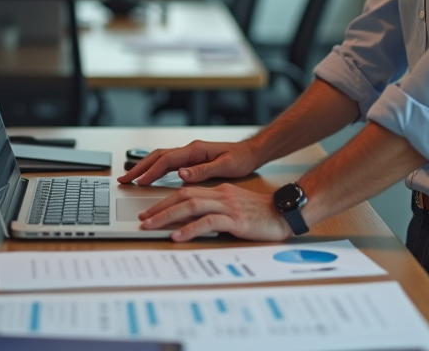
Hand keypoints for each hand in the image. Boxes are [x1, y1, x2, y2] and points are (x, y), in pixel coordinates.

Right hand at [116, 140, 259, 185]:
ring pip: (160, 159)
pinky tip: (148, 177)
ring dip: (144, 167)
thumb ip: (203, 170)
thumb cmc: (240, 159)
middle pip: (157, 157)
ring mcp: (189, 154)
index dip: (150, 171)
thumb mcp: (225, 166)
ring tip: (129, 178)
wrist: (250, 153)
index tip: (138, 182)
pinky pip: (167, 163)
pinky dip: (154, 169)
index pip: (166, 160)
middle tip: (123, 179)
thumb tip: (181, 173)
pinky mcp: (191, 159)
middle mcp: (189, 150)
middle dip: (139, 167)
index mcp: (195, 150)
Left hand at [139, 183, 291, 241]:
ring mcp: (228, 206)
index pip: (186, 192)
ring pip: (190, 206)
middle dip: (159, 207)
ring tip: (150, 226)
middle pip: (183, 196)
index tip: (150, 210)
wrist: (286, 213)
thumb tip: (193, 223)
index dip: (165, 200)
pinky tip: (177, 236)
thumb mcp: (235, 208)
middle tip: (143, 219)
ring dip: (167, 216)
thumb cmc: (262, 214)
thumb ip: (216, 211)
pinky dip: (190, 229)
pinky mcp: (236, 219)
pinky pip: (208, 222)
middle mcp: (221, 195)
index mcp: (220, 191)